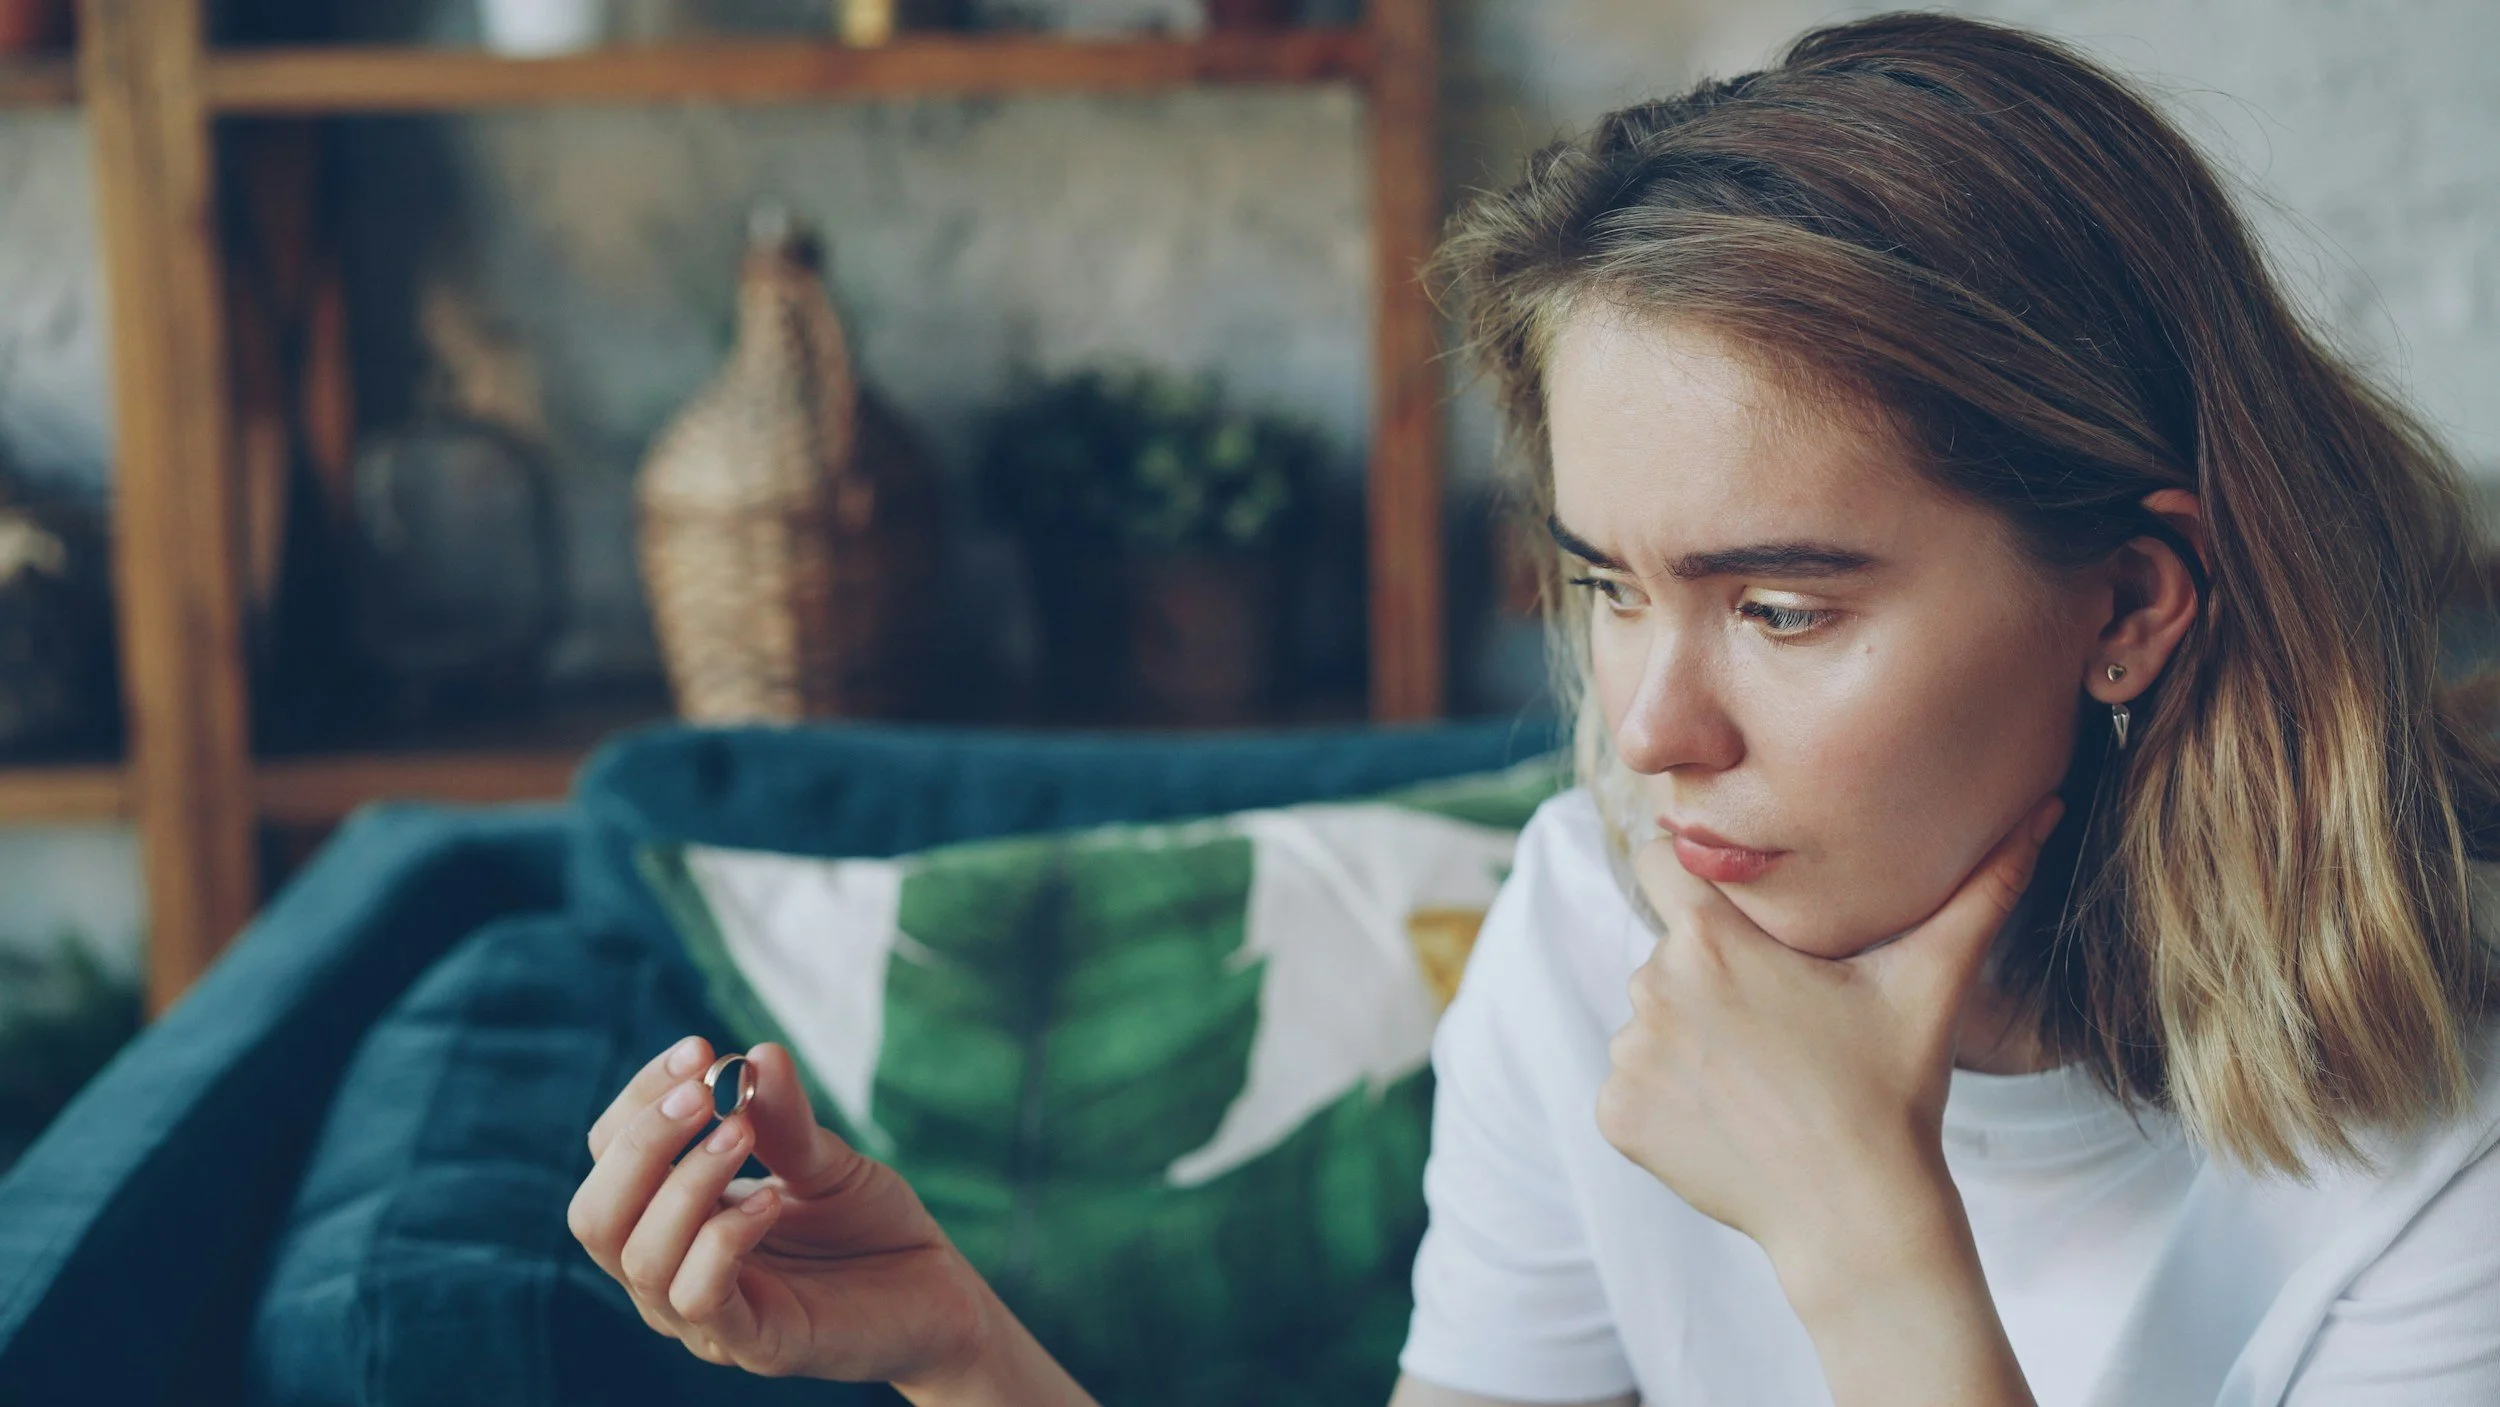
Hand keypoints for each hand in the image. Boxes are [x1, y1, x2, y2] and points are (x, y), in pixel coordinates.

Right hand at [566, 1038, 992, 1388]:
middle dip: (641, 1143)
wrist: (936, 1292)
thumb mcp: (822, 1158)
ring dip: (686, 1182)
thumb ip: (782, 1119)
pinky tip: (768, 1199)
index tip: (699, 1050)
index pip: (610, 1155)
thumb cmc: (866, 1225)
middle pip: (595, 1214)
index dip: (642, 1099)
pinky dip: (723, 1239)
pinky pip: (699, 1297)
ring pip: (640, 1256)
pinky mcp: (752, 1345)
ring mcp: (704, 1315)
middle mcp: (670, 1268)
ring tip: (741, 1133)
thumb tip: (755, 1053)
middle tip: (703, 1093)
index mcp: (671, 1216)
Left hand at [1594, 794, 2063, 1295]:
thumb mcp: (1933, 981)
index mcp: (1711, 939)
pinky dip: (1669, 1100)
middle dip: (1712, 978)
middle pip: (1668, 952)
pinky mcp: (1615, 1114)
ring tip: (1762, 1078)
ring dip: (1691, 1040)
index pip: (1662, 862)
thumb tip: (2051, 808)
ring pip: (1650, 1021)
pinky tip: (1732, 1121)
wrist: (1855, 1215)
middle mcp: (1652, 985)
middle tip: (1780, 1028)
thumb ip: (1983, 888)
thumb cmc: (1893, 1091)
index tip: (1732, 909)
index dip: (1692, 876)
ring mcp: (1629, 1053)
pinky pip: (1633, 1085)